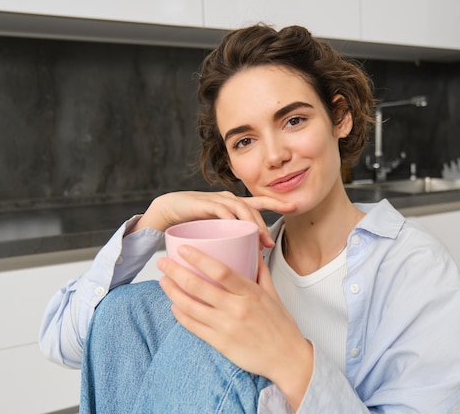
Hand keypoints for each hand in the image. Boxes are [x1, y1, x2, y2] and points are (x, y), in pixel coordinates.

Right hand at [130, 191, 295, 247]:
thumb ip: (229, 241)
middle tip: (270, 243)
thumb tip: (245, 260)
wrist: (164, 212)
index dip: (277, 202)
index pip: (259, 202)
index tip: (295, 206)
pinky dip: (232, 220)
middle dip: (264, 224)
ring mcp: (216, 200)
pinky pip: (222, 210)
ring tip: (258, 240)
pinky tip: (237, 230)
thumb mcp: (214, 233)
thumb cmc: (190, 224)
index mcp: (232, 205)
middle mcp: (227, 200)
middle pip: (253, 208)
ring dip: (252, 224)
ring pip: (241, 209)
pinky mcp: (204, 203)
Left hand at [158, 246, 312, 411]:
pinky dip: (180, 315)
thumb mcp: (274, 294)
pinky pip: (194, 327)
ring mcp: (226, 327)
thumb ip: (261, 272)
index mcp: (250, 293)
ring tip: (163, 281)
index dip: (198, 258)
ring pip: (191, 306)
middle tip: (163, 262)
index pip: (220, 270)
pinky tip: (174, 306)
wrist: (287, 359)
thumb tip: (253, 251)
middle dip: (176, 272)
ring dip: (173, 292)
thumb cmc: (281, 326)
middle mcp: (236, 308)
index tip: (183, 249)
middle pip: (198, 286)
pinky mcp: (220, 343)